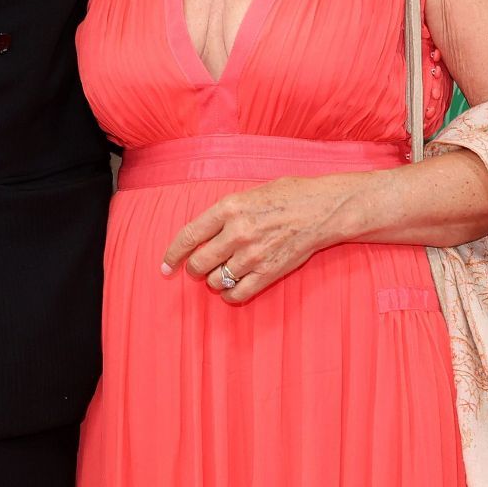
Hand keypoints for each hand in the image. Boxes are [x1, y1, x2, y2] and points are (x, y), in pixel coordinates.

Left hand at [161, 174, 352, 304]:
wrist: (322, 209)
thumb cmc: (287, 195)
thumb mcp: (248, 193)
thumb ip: (223, 213)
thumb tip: (202, 233)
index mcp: (228, 208)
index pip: (188, 236)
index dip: (172, 254)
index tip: (165, 266)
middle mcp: (237, 232)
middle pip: (199, 262)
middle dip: (193, 269)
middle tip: (198, 268)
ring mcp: (253, 255)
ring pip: (216, 279)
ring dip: (213, 280)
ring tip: (221, 272)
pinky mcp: (269, 272)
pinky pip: (237, 293)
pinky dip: (230, 294)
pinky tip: (232, 288)